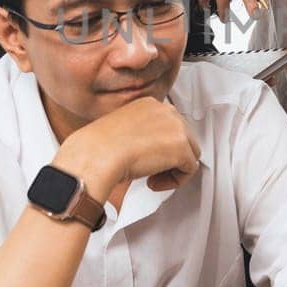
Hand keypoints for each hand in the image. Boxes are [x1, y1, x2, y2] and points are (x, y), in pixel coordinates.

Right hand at [54, 98, 200, 199]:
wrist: (97, 154)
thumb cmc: (100, 147)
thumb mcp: (122, 131)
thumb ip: (141, 133)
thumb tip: (150, 149)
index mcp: (150, 104)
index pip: (170, 125)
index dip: (161, 146)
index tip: (148, 157)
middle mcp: (167, 111)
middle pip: (184, 138)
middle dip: (170, 157)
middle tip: (150, 171)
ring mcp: (177, 127)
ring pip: (189, 153)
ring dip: (173, 169)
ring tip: (151, 178)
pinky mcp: (181, 147)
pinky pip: (189, 170)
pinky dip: (174, 181)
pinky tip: (153, 182)